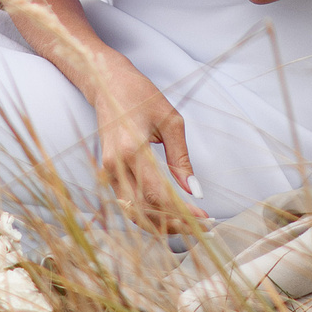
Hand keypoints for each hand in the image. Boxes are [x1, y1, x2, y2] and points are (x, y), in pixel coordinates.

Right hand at [88, 60, 200, 233]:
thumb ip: (181, 158)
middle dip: (173, 225)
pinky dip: (147, 215)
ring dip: (160, 224)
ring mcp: (108, 172)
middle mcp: (116, 166)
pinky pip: (127, 203)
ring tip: (187, 225)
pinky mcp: (107, 173)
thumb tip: (194, 191)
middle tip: (200, 228)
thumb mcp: (170, 120)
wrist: (106, 84)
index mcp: (132, 150)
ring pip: (133, 212)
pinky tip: (168, 215)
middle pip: (143, 211)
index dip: (182, 213)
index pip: (157, 194)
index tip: (204, 219)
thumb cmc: (140, 96)